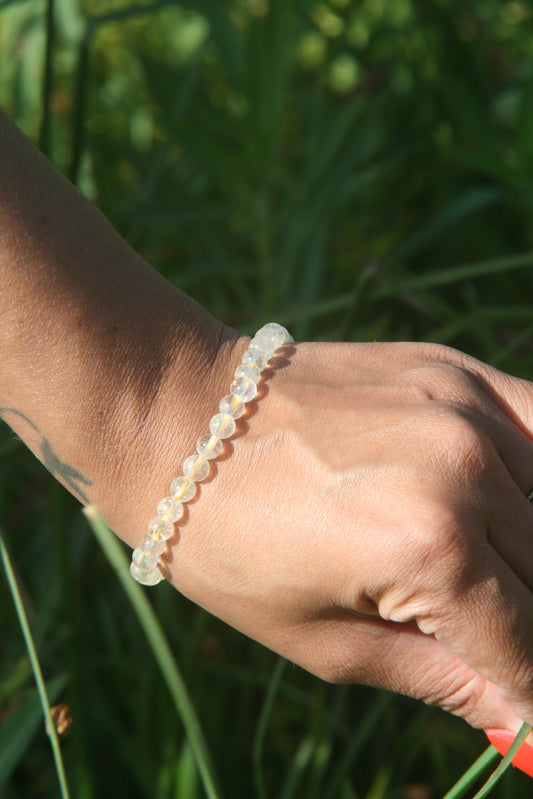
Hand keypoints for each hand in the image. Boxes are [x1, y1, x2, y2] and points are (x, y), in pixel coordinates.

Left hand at [148, 339, 532, 732]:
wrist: (182, 421)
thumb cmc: (230, 541)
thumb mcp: (323, 641)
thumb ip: (438, 678)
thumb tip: (518, 714)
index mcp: (428, 548)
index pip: (528, 650)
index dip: (527, 694)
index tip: (518, 707)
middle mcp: (465, 472)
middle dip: (522, 631)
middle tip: (479, 638)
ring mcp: (466, 411)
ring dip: (526, 558)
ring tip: (481, 573)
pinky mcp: (456, 372)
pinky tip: (507, 507)